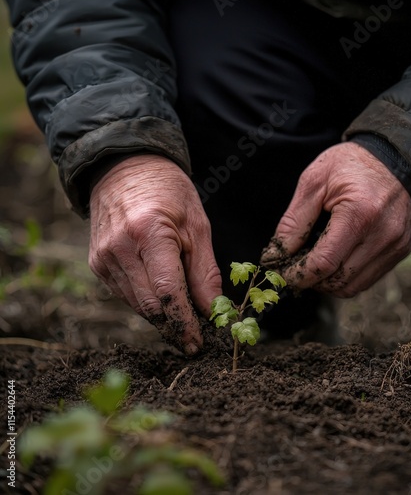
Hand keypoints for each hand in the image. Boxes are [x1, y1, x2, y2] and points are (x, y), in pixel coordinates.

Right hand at [89, 155, 221, 353]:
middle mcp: (120, 248)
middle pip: (150, 304)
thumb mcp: (197, 226)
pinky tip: (162, 302)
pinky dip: (146, 303)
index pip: (167, 292)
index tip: (197, 342)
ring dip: (161, 317)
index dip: (183, 322)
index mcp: (149, 232)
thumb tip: (212, 310)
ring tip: (183, 321)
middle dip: (174, 326)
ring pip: (136, 304)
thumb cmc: (169, 193)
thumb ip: (204, 271)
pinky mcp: (97, 263)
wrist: (126, 169)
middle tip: (194, 339)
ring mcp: (103, 257)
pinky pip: (125, 294)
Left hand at [261, 142, 410, 296]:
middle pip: (338, 281)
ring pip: (353, 286)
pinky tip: (334, 261)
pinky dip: (346, 278)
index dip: (298, 275)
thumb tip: (275, 254)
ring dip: (328, 283)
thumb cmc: (352, 163)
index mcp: (359, 214)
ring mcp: (395, 246)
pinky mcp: (401, 250)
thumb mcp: (314, 181)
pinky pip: (368, 279)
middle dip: (311, 281)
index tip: (282, 273)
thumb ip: (294, 221)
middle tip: (295, 267)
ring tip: (314, 265)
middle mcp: (382, 235)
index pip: (324, 263)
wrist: (398, 155)